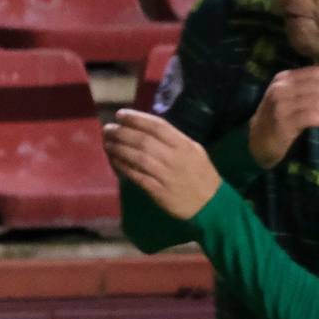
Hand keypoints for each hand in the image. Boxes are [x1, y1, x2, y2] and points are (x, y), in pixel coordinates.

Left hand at [104, 110, 223, 220]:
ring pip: (138, 158)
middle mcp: (174, 157)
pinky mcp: (159, 192)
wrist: (211, 204)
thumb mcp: (193, 151)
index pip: (157, 126)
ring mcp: (166, 175)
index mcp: (183, 145)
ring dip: (119, 149)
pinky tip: (114, 161)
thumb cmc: (201, 174)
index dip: (136, 118)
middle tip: (107, 129)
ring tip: (107, 144)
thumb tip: (146, 129)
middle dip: (122, 133)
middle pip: (143, 141)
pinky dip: (124, 168)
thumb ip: (173, 140)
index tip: (120, 115)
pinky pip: (138, 177)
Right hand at [247, 66, 318, 168]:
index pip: (315, 72)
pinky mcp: (284, 123)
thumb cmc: (276, 119)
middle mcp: (279, 89)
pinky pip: (314, 117)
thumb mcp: (292, 98)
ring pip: (318, 101)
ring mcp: (280, 106)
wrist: (257, 142)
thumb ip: (313, 85)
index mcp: (282, 79)